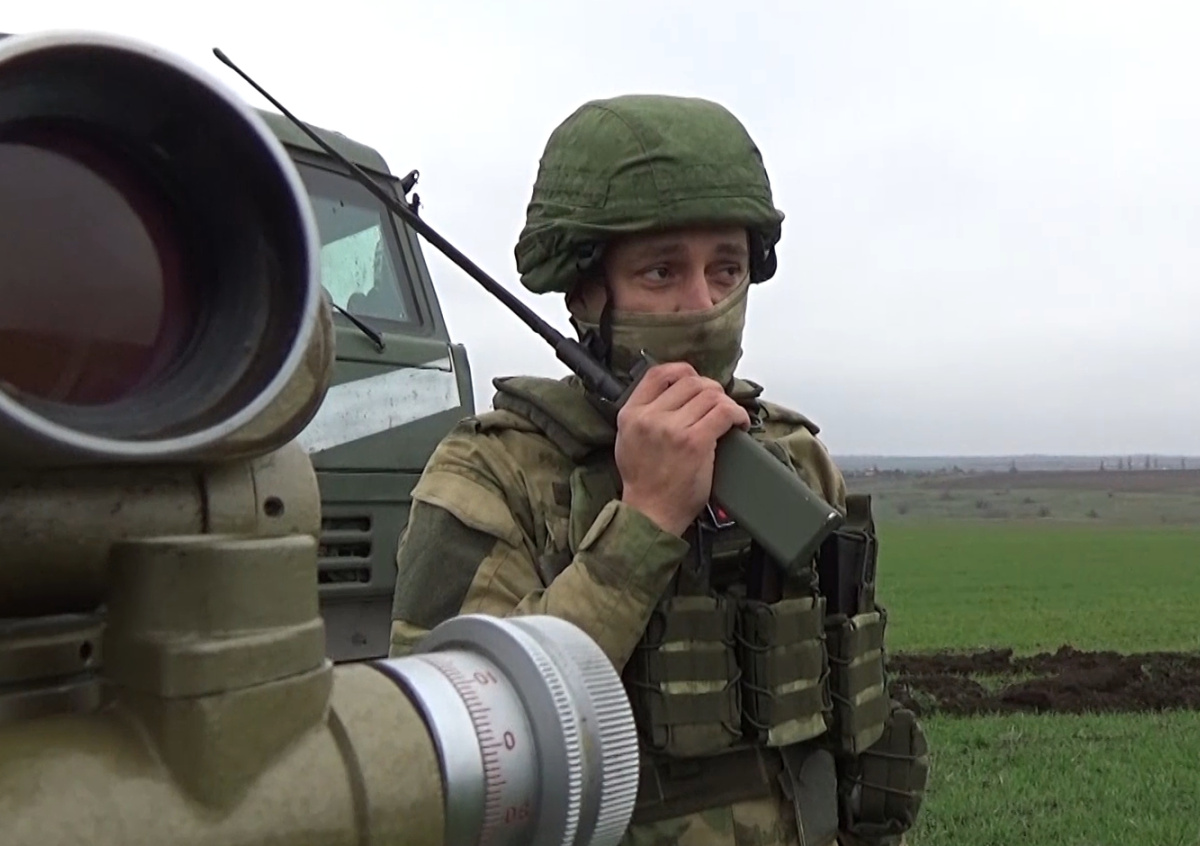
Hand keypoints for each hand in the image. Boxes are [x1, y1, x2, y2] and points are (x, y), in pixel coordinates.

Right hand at [614, 361, 750, 535]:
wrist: (650, 513)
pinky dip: (737, 414)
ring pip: (710, 394)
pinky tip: (739, 424)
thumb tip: (673, 394)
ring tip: (730, 417)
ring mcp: (673, 429)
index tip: (696, 381)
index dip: (683, 371)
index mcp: (631, 414)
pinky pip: (724, 412)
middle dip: (710, 390)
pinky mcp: (695, 443)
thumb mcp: (627, 440)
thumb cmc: (643, 482)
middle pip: (690, 382)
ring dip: (726, 403)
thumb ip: (644, 414)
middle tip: (718, 405)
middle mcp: (650, 417)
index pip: (658, 373)